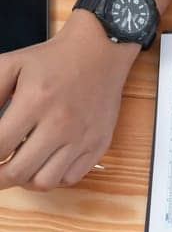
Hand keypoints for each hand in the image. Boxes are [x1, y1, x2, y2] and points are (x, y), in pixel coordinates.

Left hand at [0, 11, 136, 190]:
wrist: (102, 49)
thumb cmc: (53, 59)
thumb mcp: (10, 66)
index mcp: (36, 101)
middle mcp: (61, 123)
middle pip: (17, 172)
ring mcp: (83, 135)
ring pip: (44, 181)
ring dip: (24, 179)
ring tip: (19, 166)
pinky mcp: (99, 142)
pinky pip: (70, 178)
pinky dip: (53, 177)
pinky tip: (45, 162)